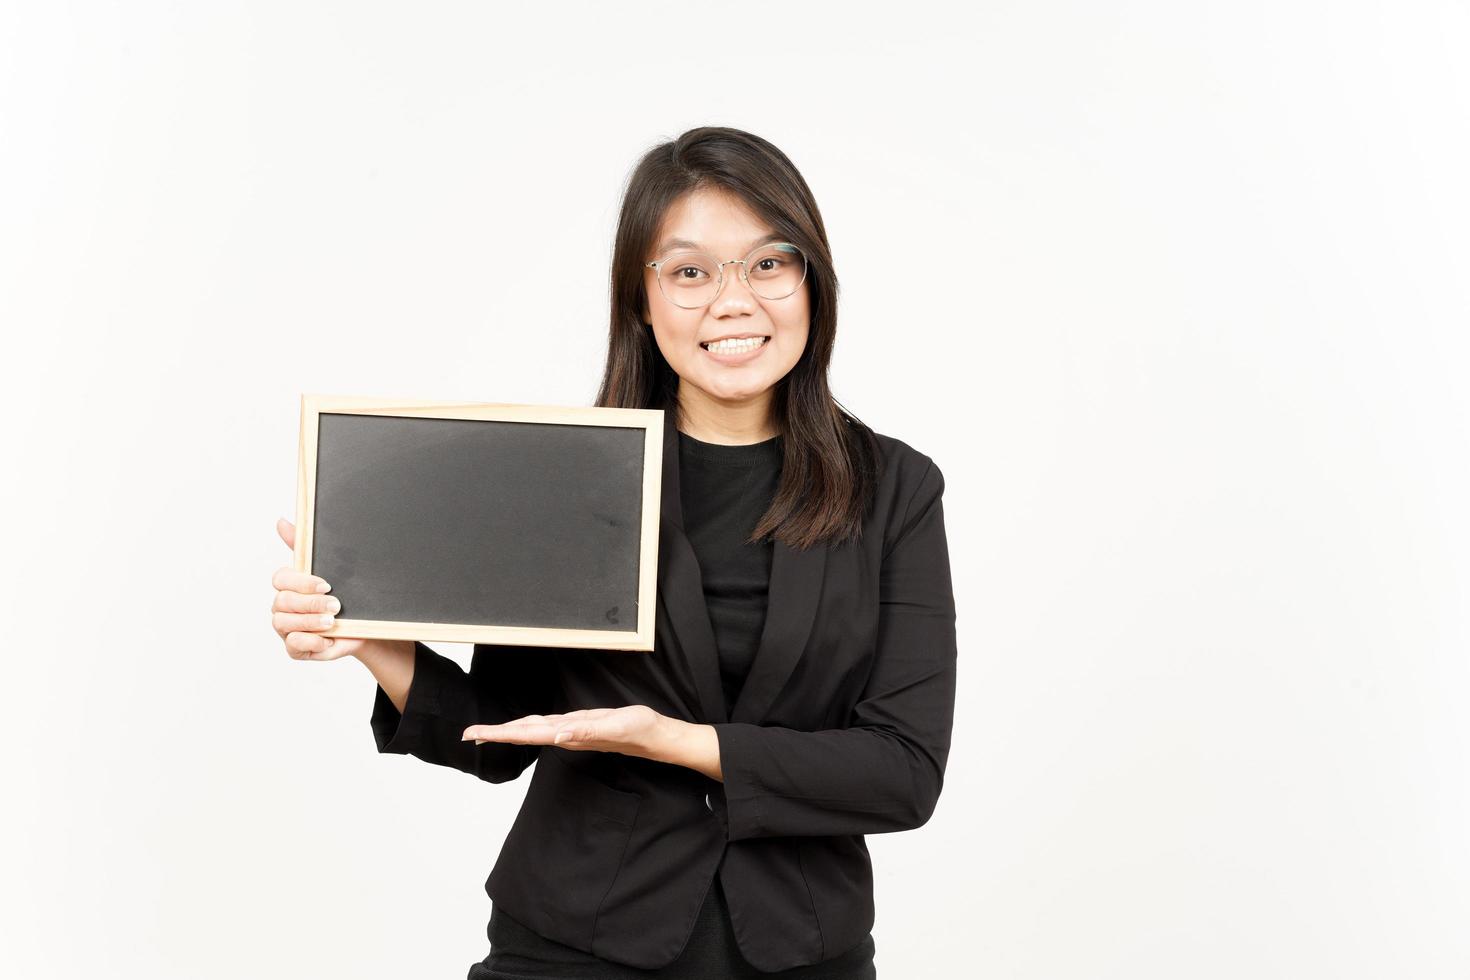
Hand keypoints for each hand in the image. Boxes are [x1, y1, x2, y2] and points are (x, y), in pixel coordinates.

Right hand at [271, 517, 364, 661]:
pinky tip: (326, 639)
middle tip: (335, 605)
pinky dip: (310, 641)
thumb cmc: (343, 595)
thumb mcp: (330, 568)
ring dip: (310, 621)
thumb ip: (304, 546)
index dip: (301, 582)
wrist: (364, 625)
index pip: (280, 578)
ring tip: (331, 622)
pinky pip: (293, 645)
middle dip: (310, 603)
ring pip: (284, 623)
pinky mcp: (296, 648)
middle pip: (282, 602)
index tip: (326, 584)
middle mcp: (283, 607)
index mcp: (289, 585)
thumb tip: (281, 522)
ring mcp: (287, 628)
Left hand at [462, 705, 670, 759]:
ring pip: (533, 730)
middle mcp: (564, 734)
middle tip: (468, 733)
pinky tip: (523, 726)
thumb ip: (584, 731)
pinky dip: (530, 726)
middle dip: (495, 733)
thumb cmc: (637, 731)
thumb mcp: (612, 727)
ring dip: (509, 731)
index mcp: (567, 734)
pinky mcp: (578, 725)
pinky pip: (547, 726)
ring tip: (488, 731)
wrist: (654, 737)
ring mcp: (570, 730)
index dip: (499, 733)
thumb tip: (555, 736)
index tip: (474, 734)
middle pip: (523, 733)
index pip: (525, 733)